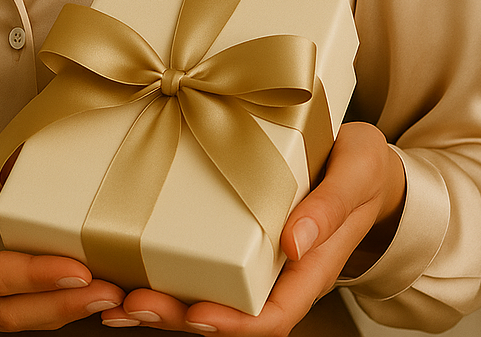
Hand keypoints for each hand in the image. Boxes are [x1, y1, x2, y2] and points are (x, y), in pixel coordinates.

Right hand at [0, 150, 123, 329]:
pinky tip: (75, 297)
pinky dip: (42, 310)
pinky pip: (3, 318)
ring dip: (58, 313)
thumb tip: (30, 163)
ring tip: (105, 296)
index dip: (35, 275)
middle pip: (4, 313)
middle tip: (109, 291)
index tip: (79, 267)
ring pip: (7, 323)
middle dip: (61, 306)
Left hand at [100, 121, 405, 334]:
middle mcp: (278, 270)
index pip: (272, 316)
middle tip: (130, 306)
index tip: (196, 317)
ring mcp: (256, 254)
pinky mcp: (238, 229)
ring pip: (208, 291)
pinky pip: (202, 257)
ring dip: (163, 300)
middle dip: (177, 316)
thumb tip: (294, 244)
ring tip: (115, 298)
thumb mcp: (357, 174)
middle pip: (228, 313)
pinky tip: (127, 261)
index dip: (233, 324)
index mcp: (310, 267)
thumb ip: (330, 208)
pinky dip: (165, 265)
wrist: (365, 160)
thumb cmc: (365, 166)